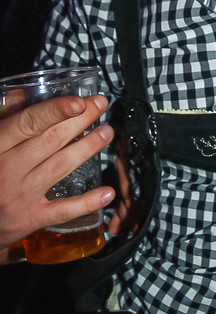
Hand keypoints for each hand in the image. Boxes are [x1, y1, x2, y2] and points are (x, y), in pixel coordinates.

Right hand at [0, 94, 114, 261]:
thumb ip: (4, 119)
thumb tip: (22, 95)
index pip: (27, 123)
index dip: (56, 111)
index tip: (80, 102)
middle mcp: (6, 170)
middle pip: (50, 140)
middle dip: (80, 120)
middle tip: (101, 105)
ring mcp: (19, 196)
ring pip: (60, 167)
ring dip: (88, 147)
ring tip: (107, 132)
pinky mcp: (29, 218)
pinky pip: (63, 210)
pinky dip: (87, 202)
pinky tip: (108, 193)